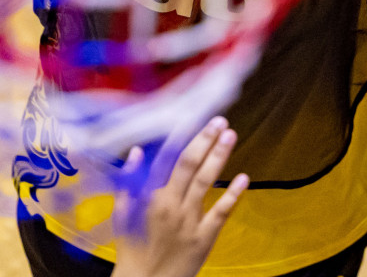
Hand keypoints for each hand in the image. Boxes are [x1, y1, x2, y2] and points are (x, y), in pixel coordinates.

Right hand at [112, 117, 249, 276]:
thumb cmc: (132, 249)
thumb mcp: (122, 215)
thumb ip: (127, 182)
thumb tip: (135, 151)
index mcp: (149, 197)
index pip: (166, 158)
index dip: (180, 136)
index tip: (191, 117)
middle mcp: (171, 205)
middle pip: (190, 165)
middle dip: (205, 140)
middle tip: (219, 121)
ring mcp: (189, 221)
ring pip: (206, 182)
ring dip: (219, 156)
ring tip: (230, 135)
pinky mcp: (204, 237)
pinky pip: (222, 212)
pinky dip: (234, 194)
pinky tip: (244, 177)